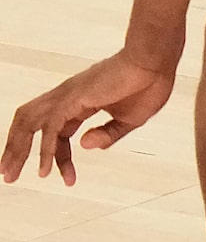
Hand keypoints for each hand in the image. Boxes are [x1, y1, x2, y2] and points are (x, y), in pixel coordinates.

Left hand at [4, 52, 177, 186]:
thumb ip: (108, 135)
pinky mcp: (72, 99)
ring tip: (11, 173)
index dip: (58, 157)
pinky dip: (44, 150)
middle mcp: (66, 96)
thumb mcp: (129, 120)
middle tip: (9, 174)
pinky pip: (50, 128)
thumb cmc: (148, 84)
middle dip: (16, 150)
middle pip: (28, 123)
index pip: (55, 131)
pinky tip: (45, 169)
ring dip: (16, 148)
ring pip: (28, 122)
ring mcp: (67, 96)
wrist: (155, 62)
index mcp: (79, 100)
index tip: (67, 179)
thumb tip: (86, 146)